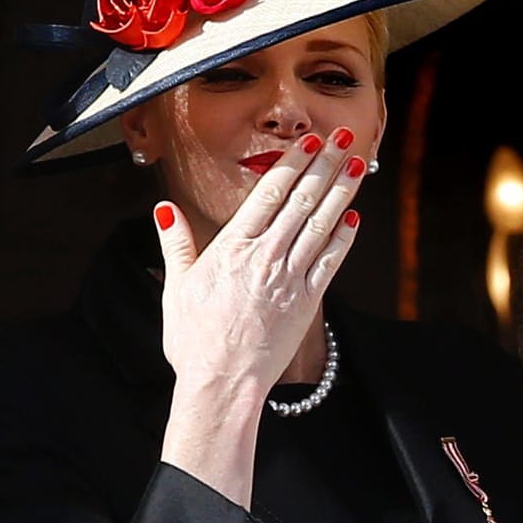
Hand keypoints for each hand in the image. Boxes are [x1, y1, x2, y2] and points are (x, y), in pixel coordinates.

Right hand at [155, 128, 365, 393]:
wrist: (223, 383)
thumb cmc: (194, 340)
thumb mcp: (176, 287)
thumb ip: (176, 244)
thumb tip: (165, 209)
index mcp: (232, 248)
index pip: (269, 194)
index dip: (293, 164)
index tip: (309, 142)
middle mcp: (265, 257)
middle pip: (302, 202)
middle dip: (324, 167)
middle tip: (344, 138)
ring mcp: (290, 279)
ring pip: (322, 226)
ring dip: (342, 193)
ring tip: (357, 166)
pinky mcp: (308, 302)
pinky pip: (330, 264)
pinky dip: (343, 240)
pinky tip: (353, 220)